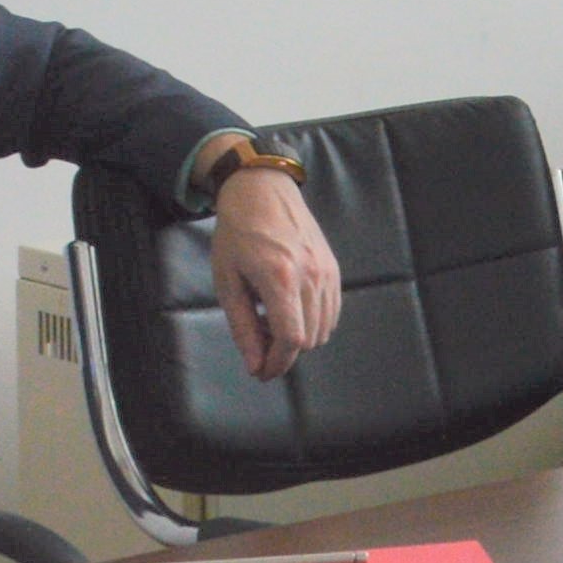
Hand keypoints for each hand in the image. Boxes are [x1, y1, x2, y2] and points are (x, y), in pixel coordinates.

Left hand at [208, 165, 342, 380]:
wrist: (262, 191)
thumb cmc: (237, 234)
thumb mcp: (227, 282)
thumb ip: (243, 327)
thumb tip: (255, 366)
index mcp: (280, 278)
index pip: (291, 340)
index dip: (277, 364)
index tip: (261, 372)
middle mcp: (311, 276)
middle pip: (309, 340)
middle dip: (283, 352)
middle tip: (258, 339)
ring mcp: (327, 271)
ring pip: (323, 329)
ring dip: (299, 337)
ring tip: (271, 320)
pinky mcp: (334, 268)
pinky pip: (331, 312)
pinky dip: (313, 322)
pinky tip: (289, 309)